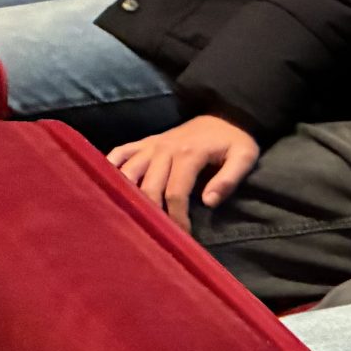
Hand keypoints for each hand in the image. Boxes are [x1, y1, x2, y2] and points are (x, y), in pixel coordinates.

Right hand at [108, 115, 260, 222]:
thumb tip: (209, 202)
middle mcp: (164, 149)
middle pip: (148, 187)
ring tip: (131, 217)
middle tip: (158, 233)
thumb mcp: (244, 156)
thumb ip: (229, 179)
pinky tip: (106, 187)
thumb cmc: (233, 140)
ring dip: (126, 195)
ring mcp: (150, 145)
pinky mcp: (143, 143)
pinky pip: (119, 153)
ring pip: (127, 173)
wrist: (223, 114)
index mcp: (188, 154)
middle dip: (152, 213)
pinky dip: (108, 168)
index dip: (176, 217)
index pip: (175, 193)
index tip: (182, 236)